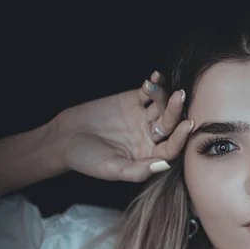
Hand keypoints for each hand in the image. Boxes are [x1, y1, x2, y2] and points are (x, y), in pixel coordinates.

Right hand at [52, 71, 192, 181]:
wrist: (62, 139)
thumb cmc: (86, 160)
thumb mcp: (112, 170)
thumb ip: (138, 171)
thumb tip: (164, 166)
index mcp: (150, 156)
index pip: (171, 147)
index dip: (180, 137)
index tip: (187, 125)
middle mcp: (150, 137)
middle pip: (169, 124)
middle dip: (175, 111)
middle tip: (179, 97)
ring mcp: (143, 118)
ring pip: (160, 106)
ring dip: (164, 96)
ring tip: (157, 87)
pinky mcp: (132, 101)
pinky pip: (147, 92)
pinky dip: (154, 84)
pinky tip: (156, 77)